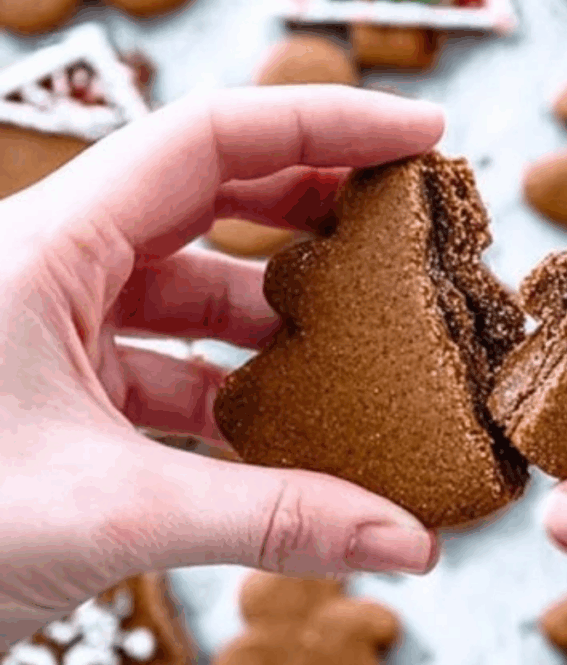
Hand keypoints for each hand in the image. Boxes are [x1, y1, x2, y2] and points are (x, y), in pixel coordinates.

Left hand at [0, 85, 444, 646]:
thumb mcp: (108, 516)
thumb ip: (273, 521)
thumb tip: (410, 543)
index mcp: (46, 247)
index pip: (210, 136)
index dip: (326, 121)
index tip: (422, 133)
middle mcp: (53, 266)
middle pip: (213, 192)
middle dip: (317, 203)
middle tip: (409, 221)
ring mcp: (58, 325)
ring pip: (197, 285)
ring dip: (281, 313)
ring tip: (369, 337)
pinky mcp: (62, 384)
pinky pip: (174, 360)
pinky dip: (238, 384)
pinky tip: (293, 423)